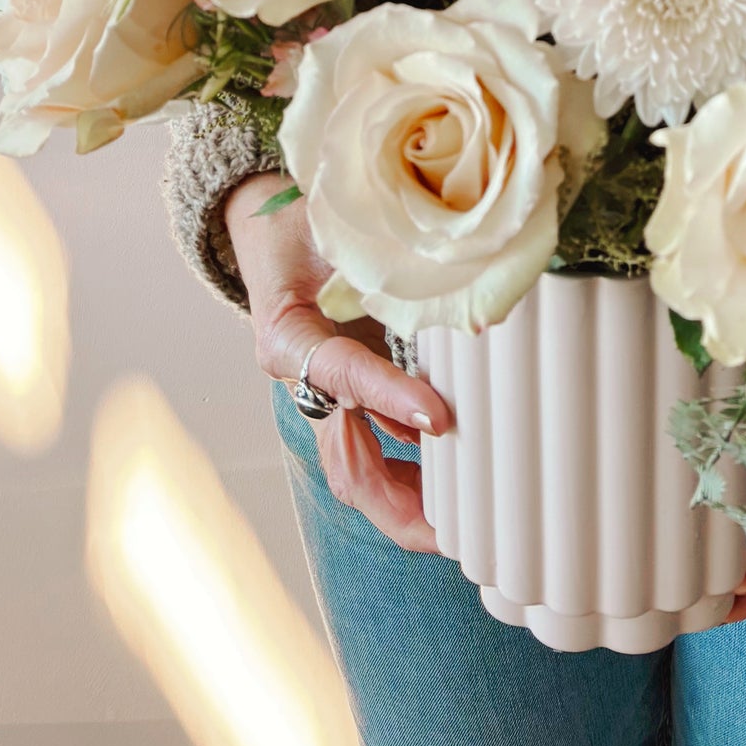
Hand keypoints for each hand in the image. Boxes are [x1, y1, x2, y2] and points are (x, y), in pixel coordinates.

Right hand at [225, 171, 451, 552]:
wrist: (276, 223)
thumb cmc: (306, 215)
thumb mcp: (338, 221)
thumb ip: (378, 250)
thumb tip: (450, 264)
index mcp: (289, 335)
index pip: (343, 375)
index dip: (388, 396)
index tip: (439, 418)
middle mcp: (304, 378)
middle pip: (345, 460)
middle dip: (399, 501)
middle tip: (453, 530)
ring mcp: (327, 394)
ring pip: (361, 468)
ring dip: (411, 499)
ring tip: (469, 523)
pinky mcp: (353, 392)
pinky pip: (379, 447)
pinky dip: (417, 470)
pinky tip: (463, 483)